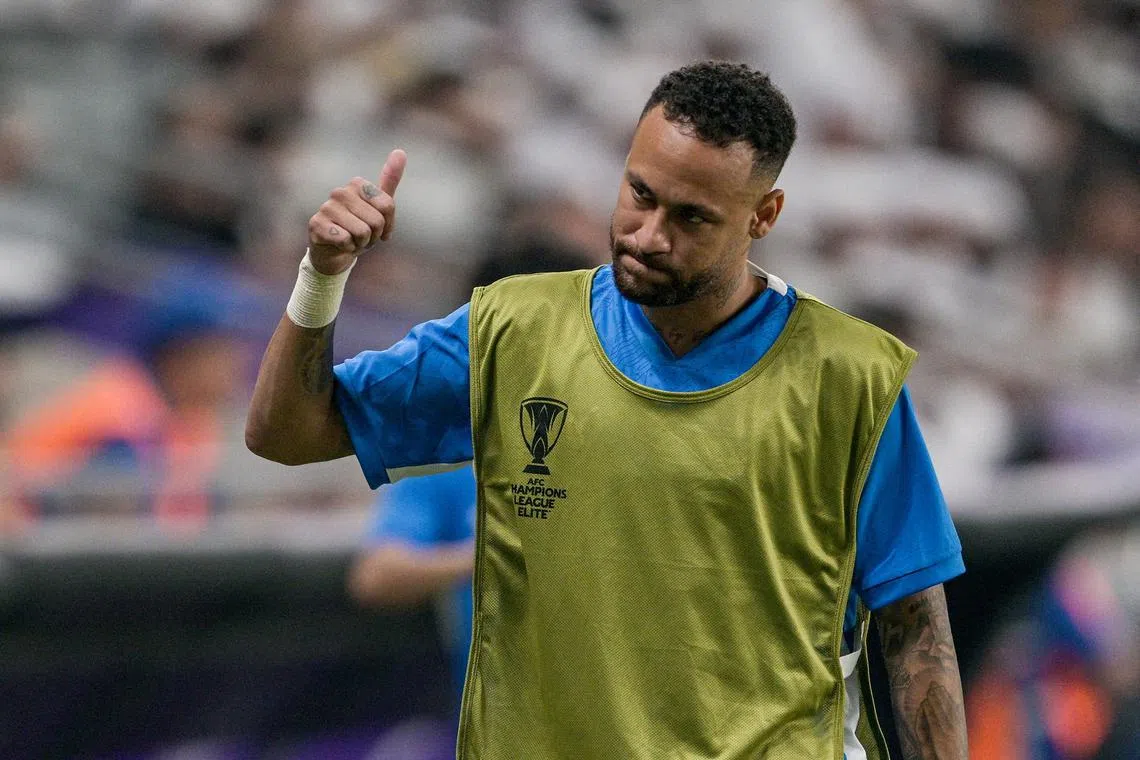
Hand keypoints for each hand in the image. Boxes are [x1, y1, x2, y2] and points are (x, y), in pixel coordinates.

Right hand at [307, 149, 405, 274]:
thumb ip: (389, 181)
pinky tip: (339, 245)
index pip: (388, 206)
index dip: (387, 225)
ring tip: (351, 240)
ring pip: (362, 232)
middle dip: (373, 236)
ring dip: (361, 244)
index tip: (378, 229)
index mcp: (357, 184)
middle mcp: (340, 192)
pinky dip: (347, 248)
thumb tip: (400, 151)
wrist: (334, 253)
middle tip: (361, 237)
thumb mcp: (378, 207)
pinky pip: (346, 240)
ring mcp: (326, 207)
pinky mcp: (316, 224)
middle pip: (377, 221)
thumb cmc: (358, 230)